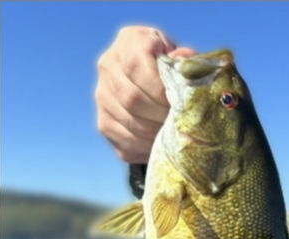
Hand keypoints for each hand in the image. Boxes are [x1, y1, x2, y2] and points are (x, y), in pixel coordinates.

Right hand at [95, 26, 195, 163]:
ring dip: (157, 133)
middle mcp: (108, 65)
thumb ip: (186, 61)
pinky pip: (127, 141)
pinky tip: (162, 142)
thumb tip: (184, 65)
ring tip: (174, 133)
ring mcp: (102, 96)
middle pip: (132, 98)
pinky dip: (149, 147)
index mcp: (129, 41)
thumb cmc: (173, 70)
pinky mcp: (104, 124)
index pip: (136, 66)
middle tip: (180, 122)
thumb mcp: (181, 58)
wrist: (154, 84)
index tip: (178, 101)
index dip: (160, 89)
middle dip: (161, 114)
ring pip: (130, 122)